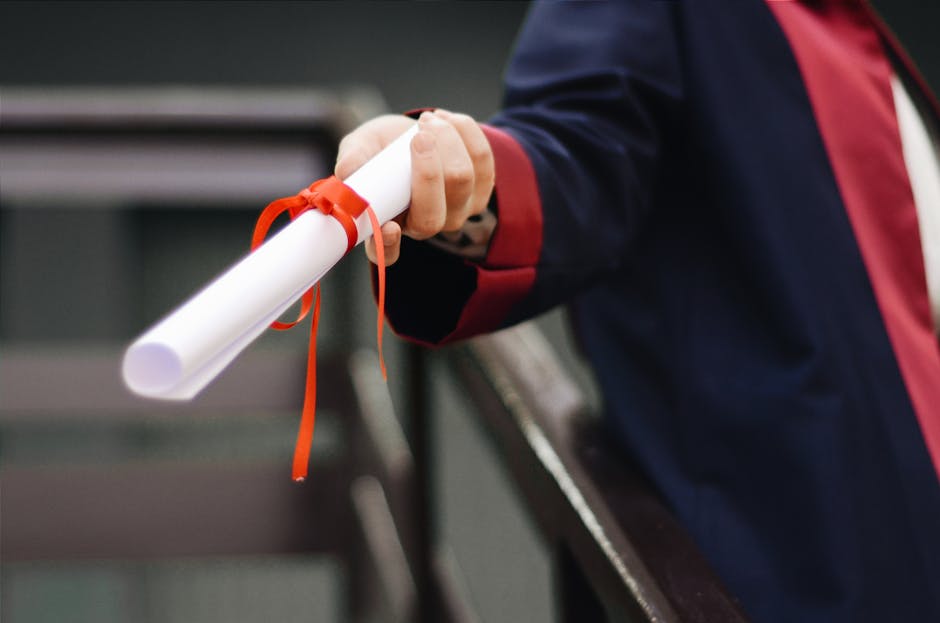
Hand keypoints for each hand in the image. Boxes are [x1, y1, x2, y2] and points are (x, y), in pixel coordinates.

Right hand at [334, 110, 494, 265]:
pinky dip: (465, 132)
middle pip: (433, 215)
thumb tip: (347, 172)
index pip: (387, 253)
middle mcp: (424, 226)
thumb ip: (353, 159)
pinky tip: (446, 120)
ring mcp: (457, 212)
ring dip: (447, 140)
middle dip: (428, 170)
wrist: (414, 132)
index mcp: (388, 226)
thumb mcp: (360, 147)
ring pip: (462, 180)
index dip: (389, 245)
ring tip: (427, 120)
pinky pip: (483, 159)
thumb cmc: (381, 148)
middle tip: (418, 135)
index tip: (389, 227)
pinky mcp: (481, 190)